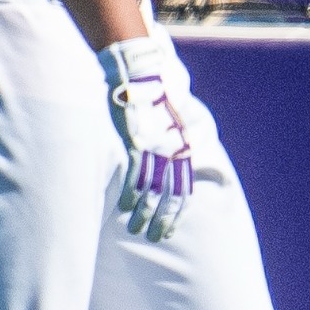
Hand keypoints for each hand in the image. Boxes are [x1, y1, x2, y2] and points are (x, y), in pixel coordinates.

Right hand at [98, 37, 194, 240]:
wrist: (141, 72)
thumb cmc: (155, 95)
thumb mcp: (174, 117)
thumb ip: (176, 139)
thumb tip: (179, 155)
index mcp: (180, 146)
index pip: (184, 187)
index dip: (177, 211)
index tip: (170, 229)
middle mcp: (170, 151)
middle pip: (170, 195)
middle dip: (162, 219)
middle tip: (155, 238)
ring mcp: (152, 148)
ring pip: (151, 191)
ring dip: (144, 214)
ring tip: (137, 231)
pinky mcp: (134, 143)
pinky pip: (134, 175)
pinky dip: (130, 195)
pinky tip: (125, 210)